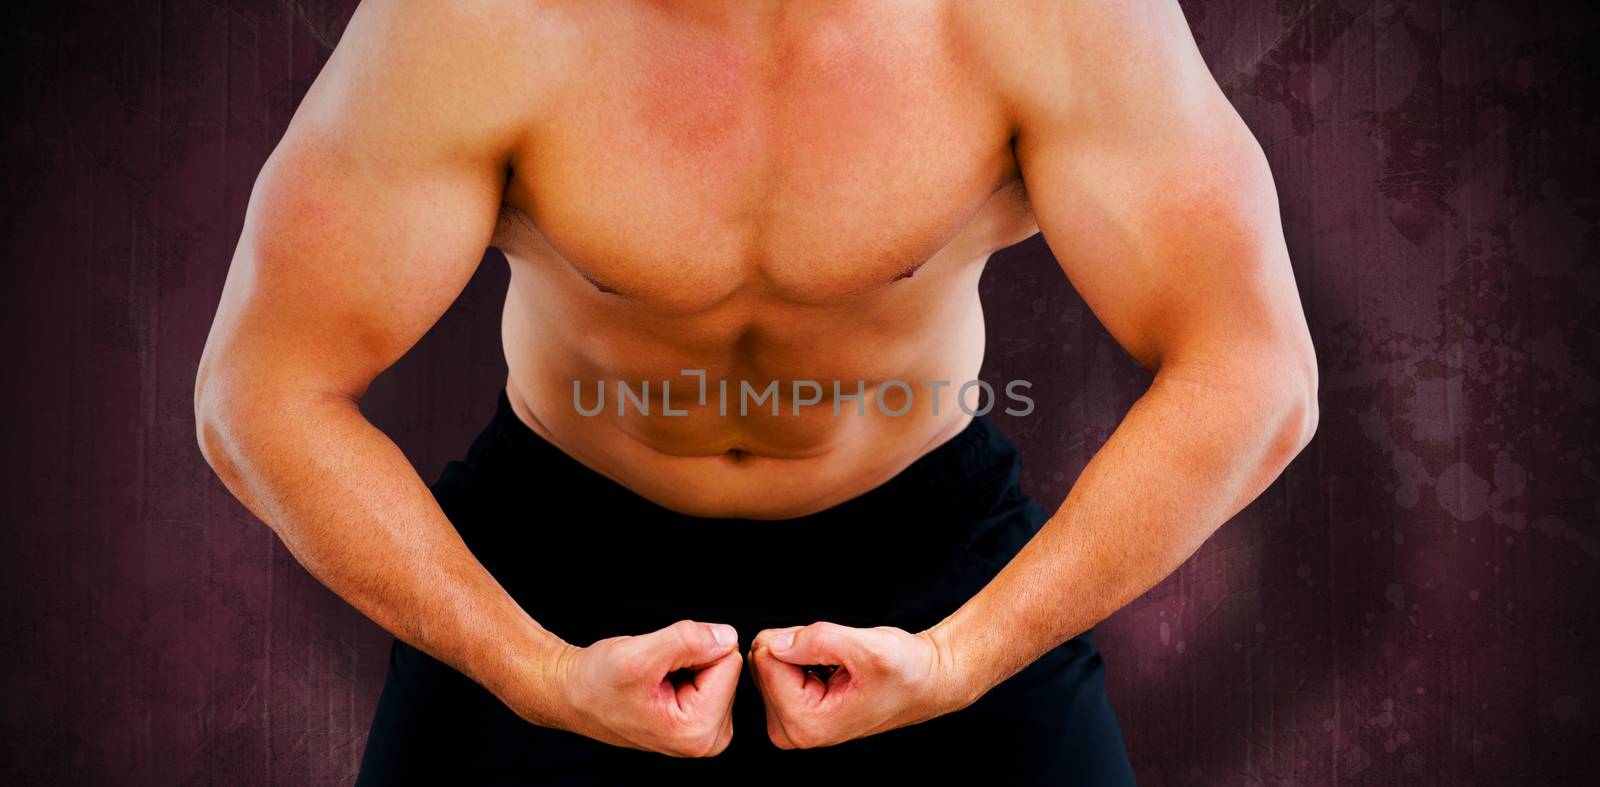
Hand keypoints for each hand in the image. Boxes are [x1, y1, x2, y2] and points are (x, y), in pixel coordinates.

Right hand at [554, 620, 741, 756]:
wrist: (575, 695)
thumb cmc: (598, 682)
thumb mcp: (638, 655)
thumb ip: (688, 641)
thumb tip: (728, 636)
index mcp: (697, 730)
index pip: (728, 660)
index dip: (692, 650)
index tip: (660, 666)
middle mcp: (709, 738)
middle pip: (727, 666)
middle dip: (692, 658)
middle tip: (656, 673)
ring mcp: (708, 731)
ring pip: (720, 668)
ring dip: (687, 664)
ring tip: (656, 679)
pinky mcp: (704, 719)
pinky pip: (712, 674)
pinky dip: (687, 669)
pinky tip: (662, 683)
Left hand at [748, 621, 963, 748]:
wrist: (925, 682)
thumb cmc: (905, 671)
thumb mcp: (867, 647)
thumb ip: (817, 640)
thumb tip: (773, 642)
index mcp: (807, 723)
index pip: (767, 659)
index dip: (800, 640)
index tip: (834, 653)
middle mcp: (792, 731)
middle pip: (763, 662)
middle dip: (799, 647)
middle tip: (837, 658)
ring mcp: (790, 724)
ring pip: (768, 661)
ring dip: (802, 652)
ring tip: (837, 665)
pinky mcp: (791, 712)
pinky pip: (777, 666)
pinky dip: (803, 658)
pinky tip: (830, 670)